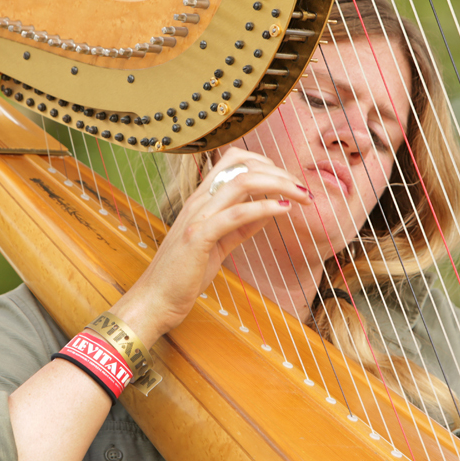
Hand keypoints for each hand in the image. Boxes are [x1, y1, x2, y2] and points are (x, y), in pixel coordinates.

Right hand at [112, 148, 310, 345]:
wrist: (155, 299)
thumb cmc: (184, 274)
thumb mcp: (219, 244)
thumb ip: (243, 225)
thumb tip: (270, 208)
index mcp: (201, 199)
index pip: (234, 160)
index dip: (266, 164)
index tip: (288, 181)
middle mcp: (198, 201)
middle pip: (243, 166)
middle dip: (279, 172)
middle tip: (303, 189)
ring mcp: (197, 216)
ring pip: (242, 182)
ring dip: (279, 185)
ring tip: (301, 196)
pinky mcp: (199, 237)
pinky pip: (236, 214)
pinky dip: (264, 208)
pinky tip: (283, 210)